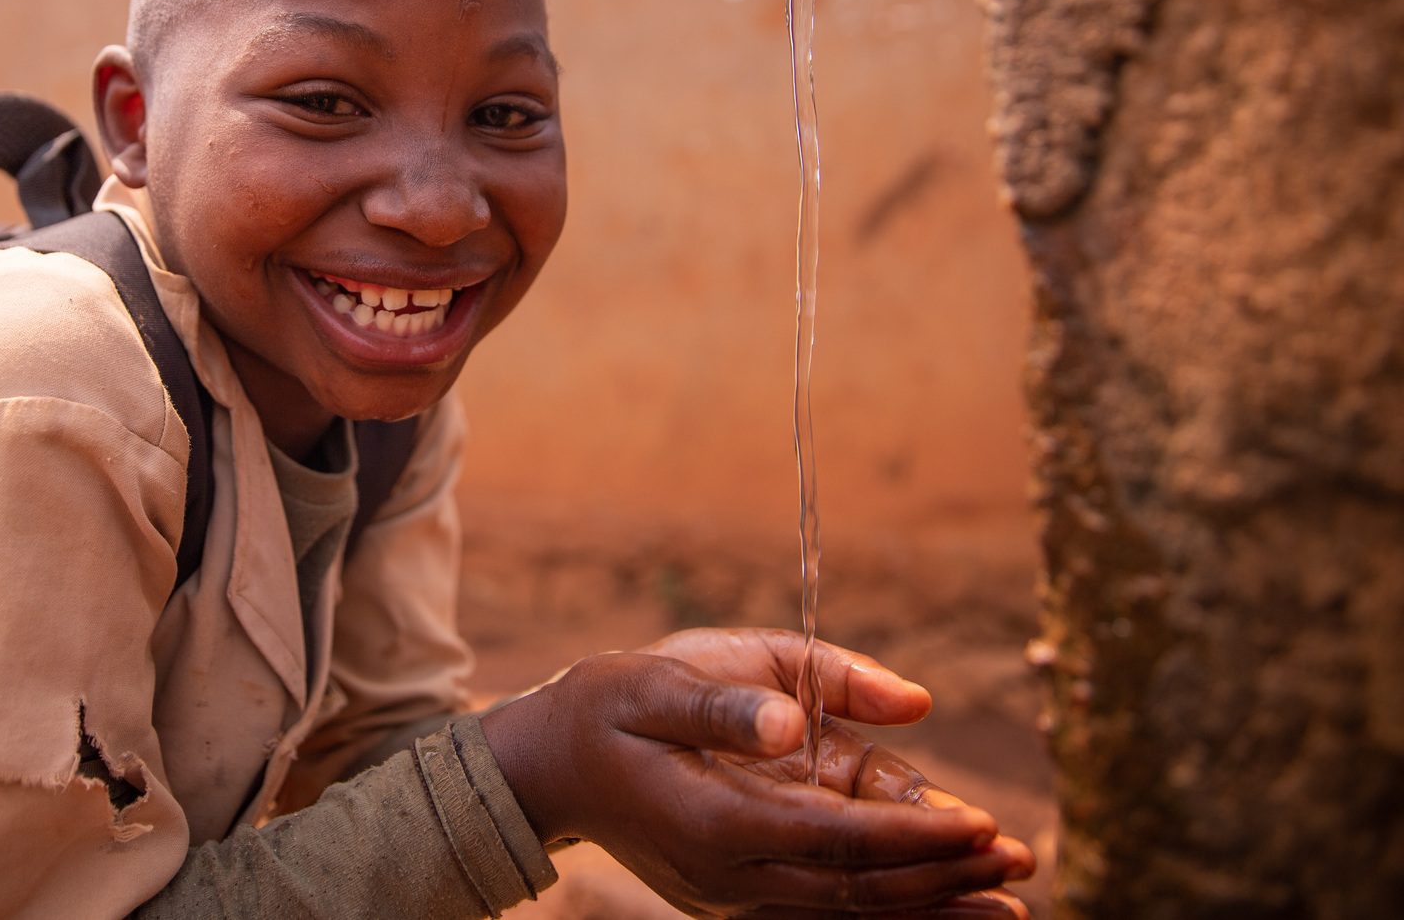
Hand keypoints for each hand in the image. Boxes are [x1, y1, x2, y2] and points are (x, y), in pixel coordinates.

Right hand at [479, 630, 1034, 917]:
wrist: (549, 762)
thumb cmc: (609, 704)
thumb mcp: (663, 676)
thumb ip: (740, 697)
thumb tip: (820, 713)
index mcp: (714, 820)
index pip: (835, 839)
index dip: (913, 835)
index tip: (982, 824)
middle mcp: (730, 874)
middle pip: (854, 891)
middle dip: (942, 879)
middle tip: (1022, 863)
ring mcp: (734, 893)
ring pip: (845, 911)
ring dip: (928, 906)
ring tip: (1008, 903)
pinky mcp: (740, 891)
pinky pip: (825, 907)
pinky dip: (887, 908)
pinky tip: (940, 904)